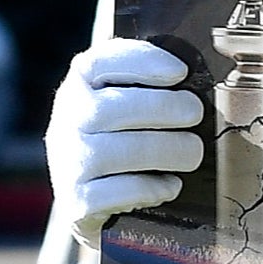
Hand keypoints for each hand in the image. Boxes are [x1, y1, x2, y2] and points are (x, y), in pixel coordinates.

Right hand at [46, 36, 204, 246]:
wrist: (91, 201)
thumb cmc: (121, 141)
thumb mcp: (125, 105)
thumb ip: (148, 83)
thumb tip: (196, 78)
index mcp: (80, 86)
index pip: (98, 62)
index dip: (141, 61)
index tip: (180, 72)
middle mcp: (66, 121)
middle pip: (109, 109)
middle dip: (162, 108)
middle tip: (195, 113)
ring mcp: (69, 163)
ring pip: (115, 152)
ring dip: (165, 149)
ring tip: (191, 153)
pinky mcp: (77, 201)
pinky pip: (118, 192)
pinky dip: (151, 187)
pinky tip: (170, 185)